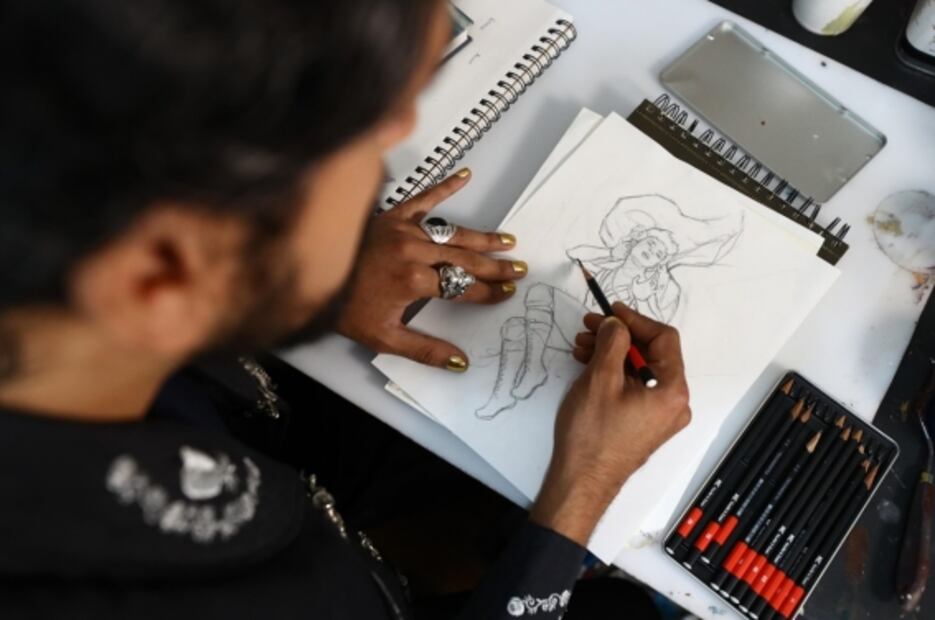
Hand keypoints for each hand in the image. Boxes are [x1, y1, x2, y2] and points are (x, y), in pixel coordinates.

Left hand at [337, 169, 527, 370]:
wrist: (307, 275)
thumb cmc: (344, 309)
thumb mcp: (383, 337)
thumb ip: (425, 350)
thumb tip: (460, 362)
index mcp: (414, 280)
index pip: (462, 287)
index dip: (487, 292)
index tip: (506, 293)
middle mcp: (413, 250)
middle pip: (464, 259)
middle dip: (494, 266)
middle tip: (519, 270)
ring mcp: (403, 229)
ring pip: (452, 232)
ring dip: (482, 237)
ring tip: (507, 241)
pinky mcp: (391, 215)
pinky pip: (423, 198)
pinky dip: (445, 186)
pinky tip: (465, 174)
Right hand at [531, 302, 690, 544]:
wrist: (581, 481)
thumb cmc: (592, 434)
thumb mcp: (600, 378)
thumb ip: (613, 342)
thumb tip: (616, 324)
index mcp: (672, 391)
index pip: (664, 339)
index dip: (636, 320)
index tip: (611, 312)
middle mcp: (674, 404)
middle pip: (652, 353)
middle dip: (619, 337)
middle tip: (590, 327)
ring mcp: (660, 416)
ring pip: (640, 370)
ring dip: (612, 354)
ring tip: (582, 346)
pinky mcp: (644, 424)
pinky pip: (634, 388)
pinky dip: (614, 373)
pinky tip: (589, 365)